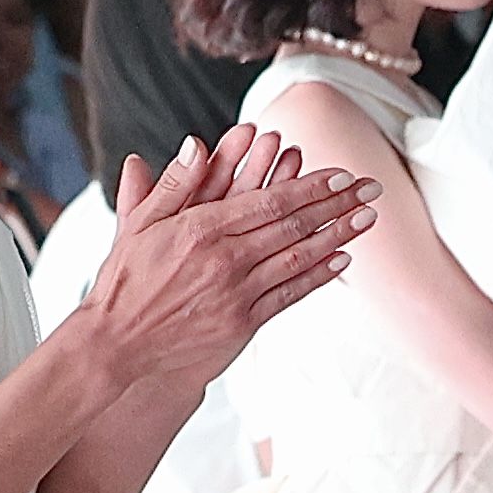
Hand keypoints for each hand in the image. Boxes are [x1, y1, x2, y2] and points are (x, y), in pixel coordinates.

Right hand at [75, 127, 363, 400]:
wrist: (121, 348)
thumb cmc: (127, 283)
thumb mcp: (137, 226)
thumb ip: (172, 185)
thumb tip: (194, 144)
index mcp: (199, 228)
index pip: (268, 200)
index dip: (311, 186)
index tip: (341, 174)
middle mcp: (224, 258)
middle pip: (293, 225)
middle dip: (337, 204)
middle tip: (372, 188)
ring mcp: (238, 292)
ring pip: (299, 257)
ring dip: (338, 236)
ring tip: (368, 218)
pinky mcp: (244, 322)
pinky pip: (290, 294)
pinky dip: (319, 276)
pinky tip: (343, 260)